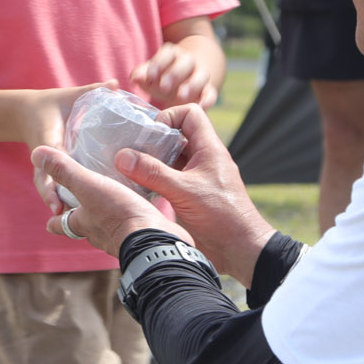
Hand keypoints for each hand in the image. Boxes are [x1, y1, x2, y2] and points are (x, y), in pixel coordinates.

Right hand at [21, 81, 117, 207]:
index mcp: (50, 140)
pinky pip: (55, 188)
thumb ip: (93, 90)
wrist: (30, 112)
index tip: (58, 189)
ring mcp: (47, 167)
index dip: (55, 172)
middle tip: (61, 213)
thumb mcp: (71, 96)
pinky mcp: (52, 171)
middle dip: (51, 197)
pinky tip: (73, 216)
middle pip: (45, 182)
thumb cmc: (53, 104)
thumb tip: (116, 83)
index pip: (51, 158)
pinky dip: (60, 200)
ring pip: (48, 189)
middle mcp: (45, 157)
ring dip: (56, 203)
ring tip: (67, 220)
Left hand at [32, 144, 187, 257]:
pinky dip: (132, 219)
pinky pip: (133, 227)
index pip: (61, 223)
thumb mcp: (88, 186)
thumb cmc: (118, 214)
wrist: (156, 241)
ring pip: (110, 228)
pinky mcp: (144, 238)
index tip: (49, 219)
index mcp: (83, 223)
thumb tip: (35, 153)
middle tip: (83, 205)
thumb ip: (65, 170)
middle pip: (86, 227)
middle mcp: (100, 235)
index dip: (55, 220)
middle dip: (83, 217)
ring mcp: (122, 239)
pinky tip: (140, 208)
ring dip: (109, 217)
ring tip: (113, 202)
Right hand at [102, 104, 273, 284]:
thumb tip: (123, 156)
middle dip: (154, 140)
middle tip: (132, 150)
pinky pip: (171, 178)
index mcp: (209, 148)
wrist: (240, 249)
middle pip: (177, 135)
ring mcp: (198, 177)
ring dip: (153, 161)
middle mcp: (203, 159)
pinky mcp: (192, 195)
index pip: (190, 114)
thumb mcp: (183, 191)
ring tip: (130, 168)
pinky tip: (140, 187)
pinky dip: (156, 179)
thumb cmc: (222, 216)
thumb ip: (152, 172)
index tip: (151, 134)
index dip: (170, 116)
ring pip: (172, 159)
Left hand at [131, 41, 217, 108]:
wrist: (185, 80)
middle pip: (186, 62)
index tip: (150, 76)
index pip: (168, 53)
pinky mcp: (208, 91)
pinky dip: (207, 100)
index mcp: (173, 55)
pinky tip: (200, 108)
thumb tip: (135, 78)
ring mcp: (200, 76)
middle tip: (163, 87)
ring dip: (192, 85)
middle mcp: (188, 62)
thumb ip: (142, 75)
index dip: (159, 63)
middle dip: (175, 74)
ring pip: (201, 75)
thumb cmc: (162, 78)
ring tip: (181, 97)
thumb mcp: (151, 75)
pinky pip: (211, 93)